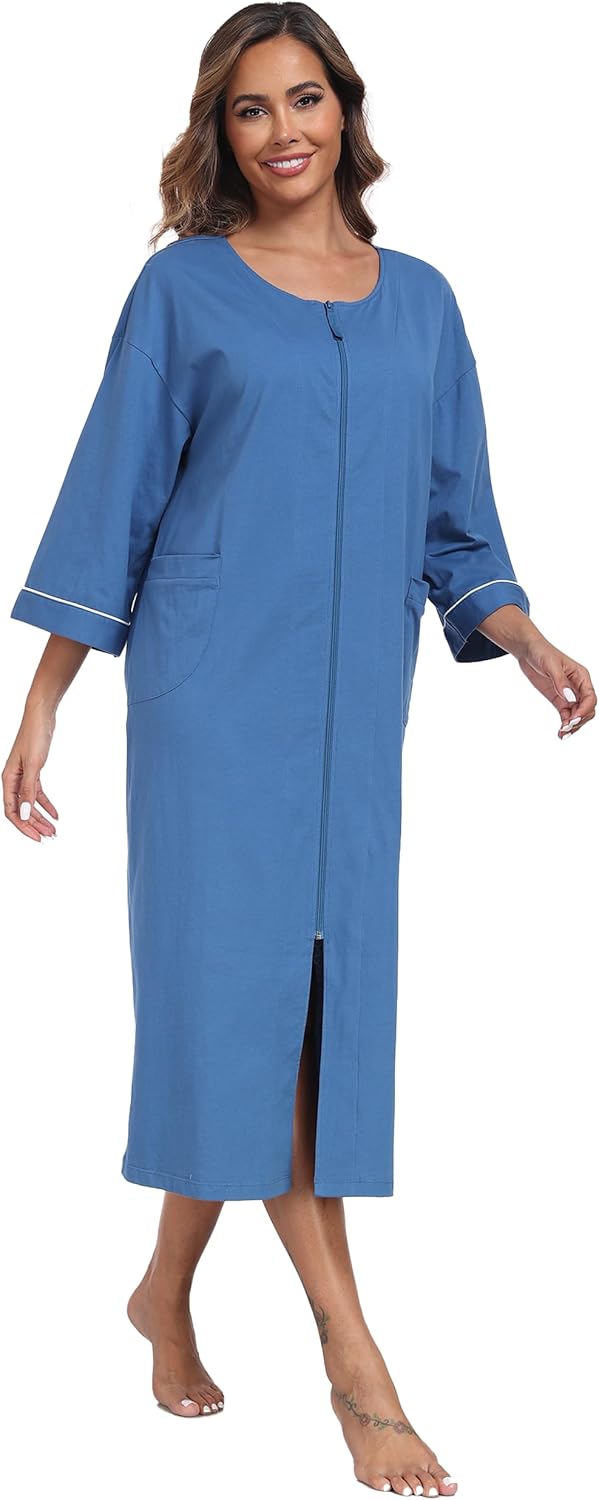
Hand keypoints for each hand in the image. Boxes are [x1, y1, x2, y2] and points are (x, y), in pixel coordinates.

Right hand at [3, 701, 59, 840]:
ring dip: (41, 817)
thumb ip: (29, 790)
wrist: (41, 717)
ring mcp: (23, 776)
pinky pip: (38, 793)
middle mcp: (13, 780)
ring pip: (30, 803)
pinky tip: (55, 813)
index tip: (37, 837)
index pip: (12, 811)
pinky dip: (46, 804)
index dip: (23, 826)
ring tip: (54, 829)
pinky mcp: (34, 772)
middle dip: (35, 825)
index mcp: (8, 779)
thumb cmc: (34, 736)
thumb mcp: (34, 765)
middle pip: (22, 810)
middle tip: (50, 836)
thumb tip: (25, 814)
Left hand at [515, 634, 595, 738]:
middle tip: (566, 728)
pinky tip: (560, 733)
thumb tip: (570, 698)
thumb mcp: (551, 665)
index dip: (584, 710)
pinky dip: (565, 724)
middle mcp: (578, 687)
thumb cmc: (542, 652)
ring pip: (578, 715)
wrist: (528, 651)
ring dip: (573, 725)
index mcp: (582, 676)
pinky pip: (566, 715)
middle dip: (579, 720)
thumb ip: (560, 682)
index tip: (573, 718)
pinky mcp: (559, 700)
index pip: (590, 697)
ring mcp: (569, 695)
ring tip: (562, 734)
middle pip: (587, 709)